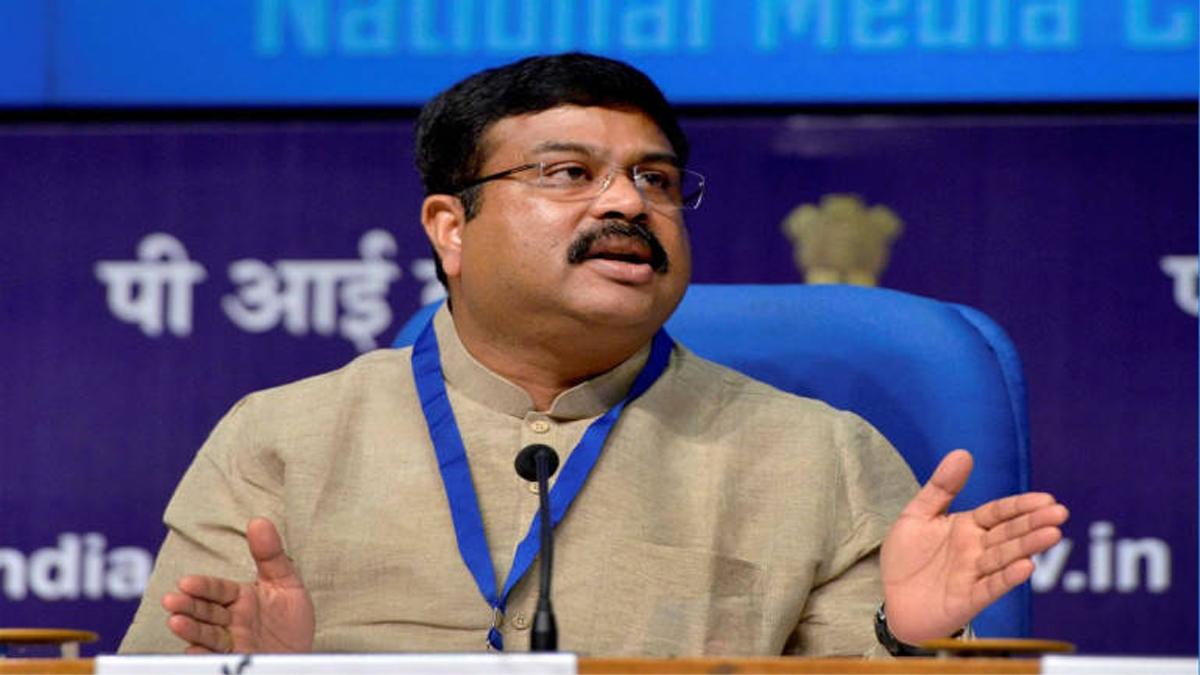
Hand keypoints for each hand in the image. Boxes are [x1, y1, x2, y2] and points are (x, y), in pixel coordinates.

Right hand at [161, 517, 314, 653]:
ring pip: (207, 635)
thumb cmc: (290, 619)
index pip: (218, 590)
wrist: (303, 654)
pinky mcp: (238, 661)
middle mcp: (231, 620)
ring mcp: (233, 643)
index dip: (203, 586)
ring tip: (176, 623)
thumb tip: (259, 520)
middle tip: (171, 602)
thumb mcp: (285, 582)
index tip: (186, 582)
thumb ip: (271, 554)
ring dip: (191, 629)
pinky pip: (218, 659)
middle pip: (206, 611)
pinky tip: (194, 651)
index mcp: (240, 598)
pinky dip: (204, 656)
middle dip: (189, 606)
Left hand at [880, 450, 1067, 643]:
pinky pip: (990, 587)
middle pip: (1009, 533)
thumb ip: (941, 487)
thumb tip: (963, 453)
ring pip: (1005, 557)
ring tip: (1052, 534)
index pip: (999, 513)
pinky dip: (1007, 578)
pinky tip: (1026, 567)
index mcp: (967, 527)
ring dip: (1028, 546)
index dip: (1020, 505)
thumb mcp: (917, 515)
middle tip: (1059, 513)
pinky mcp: (967, 599)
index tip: (1046, 498)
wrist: (892, 601)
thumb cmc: (906, 558)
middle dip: (1033, 523)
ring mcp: (974, 575)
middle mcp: (976, 550)